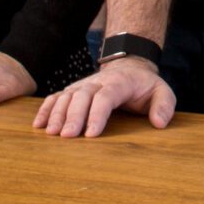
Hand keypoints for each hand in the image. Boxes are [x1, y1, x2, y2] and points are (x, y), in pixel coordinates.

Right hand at [33, 55, 175, 136]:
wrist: (129, 67)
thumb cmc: (145, 85)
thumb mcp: (162, 91)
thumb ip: (164, 105)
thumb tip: (159, 123)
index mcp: (119, 83)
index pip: (106, 97)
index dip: (97, 114)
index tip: (91, 134)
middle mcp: (97, 82)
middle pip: (82, 96)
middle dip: (73, 116)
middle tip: (67, 137)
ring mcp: (82, 85)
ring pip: (66, 96)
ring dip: (57, 114)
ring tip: (51, 133)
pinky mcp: (73, 91)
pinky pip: (56, 97)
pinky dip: (46, 109)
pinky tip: (38, 125)